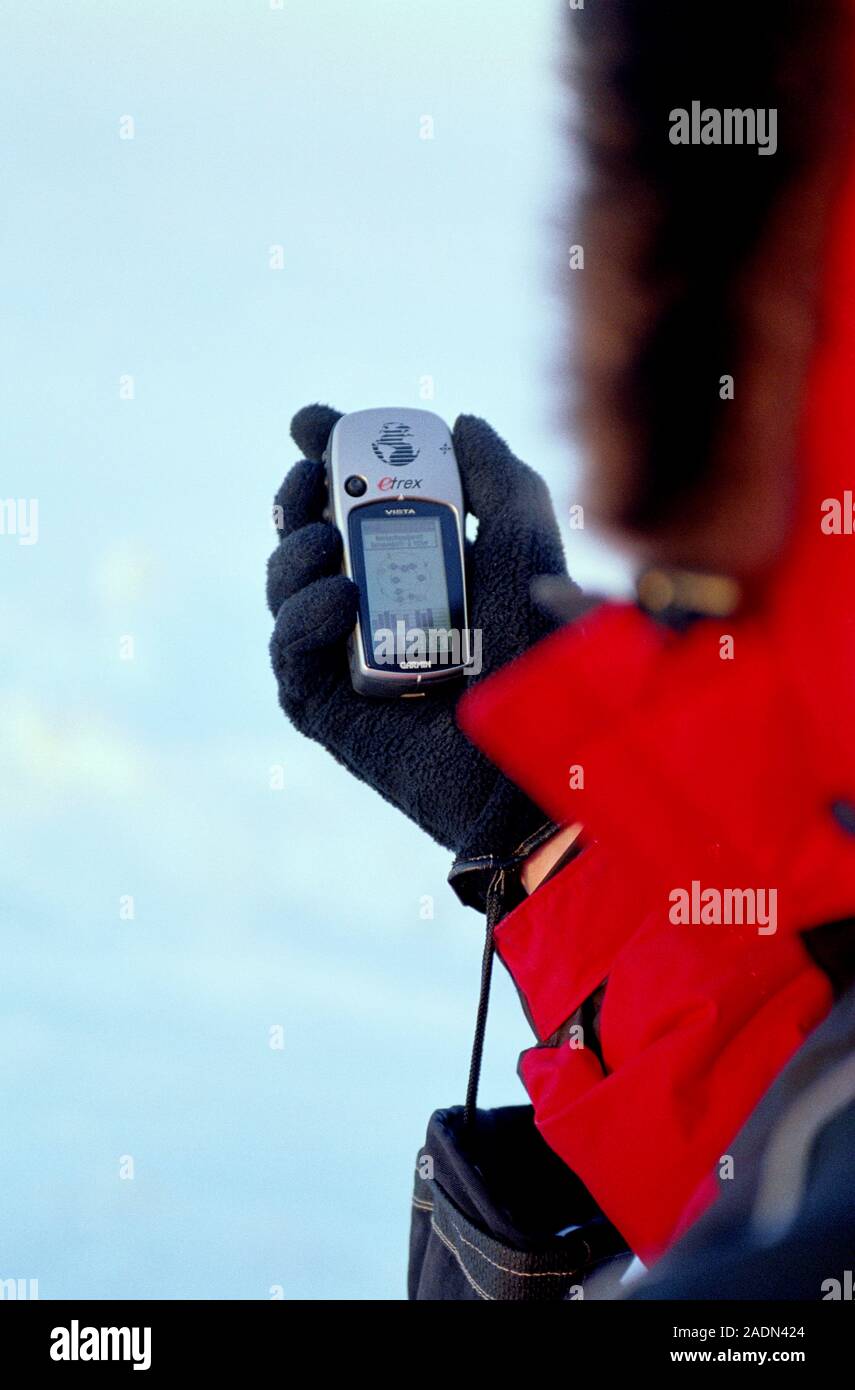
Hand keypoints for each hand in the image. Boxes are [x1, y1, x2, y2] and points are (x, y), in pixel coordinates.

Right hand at [266, 403, 579, 901]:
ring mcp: (345, 658)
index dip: (330, 460)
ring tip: (326, 541)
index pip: (358, 504)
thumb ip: (502, 483)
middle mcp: (375, 608)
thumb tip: (462, 423)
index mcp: (419, 567)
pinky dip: (302, 617)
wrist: (533, 760)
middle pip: (308, 537)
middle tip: (309, 473)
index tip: (313, 422)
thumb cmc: (537, 660)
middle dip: (299, 497)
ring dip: (295, 551)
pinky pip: (288, 653)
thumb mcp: (527, 553)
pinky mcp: (326, 707)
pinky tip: (338, 599)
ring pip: (285, 589)